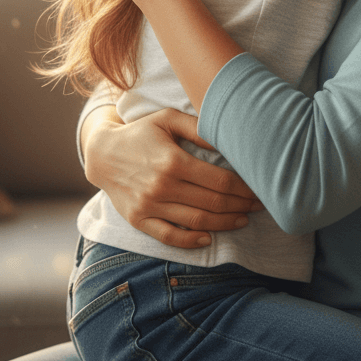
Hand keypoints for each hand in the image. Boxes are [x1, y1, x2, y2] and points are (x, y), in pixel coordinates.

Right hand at [83, 106, 263, 248]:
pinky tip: (209, 237)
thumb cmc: (141, 132)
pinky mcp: (139, 220)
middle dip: (240, 206)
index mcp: (173, 161)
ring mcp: (149, 206)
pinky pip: (169, 236)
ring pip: (196, 222)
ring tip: (243, 220)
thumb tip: (228, 137)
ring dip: (224, 224)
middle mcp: (162, 186)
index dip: (243, 189)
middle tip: (258, 206)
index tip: (259, 189)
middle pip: (212, 203)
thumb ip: (198, 128)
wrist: (102, 153)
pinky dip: (191, 240)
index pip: (219, 181)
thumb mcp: (168, 120)